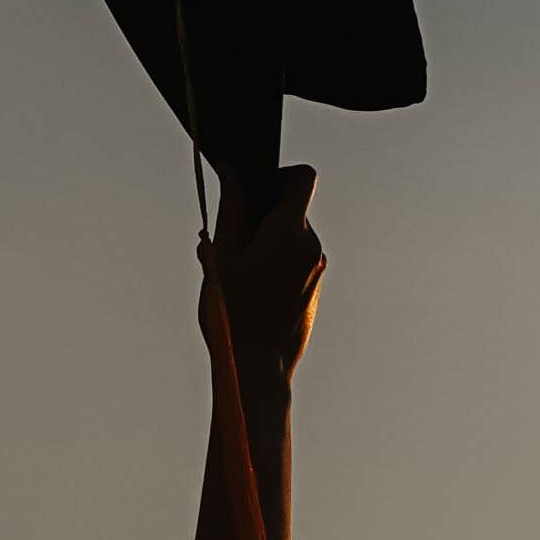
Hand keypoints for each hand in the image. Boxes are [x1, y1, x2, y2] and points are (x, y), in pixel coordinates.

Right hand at [201, 165, 322, 380]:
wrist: (259, 366)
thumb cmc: (235, 313)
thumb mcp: (223, 256)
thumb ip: (230, 209)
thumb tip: (232, 173)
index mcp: (289, 231)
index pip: (303, 177)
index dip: (279, 174)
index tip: (253, 191)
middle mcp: (310, 245)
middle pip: (293, 208)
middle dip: (262, 215)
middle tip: (231, 242)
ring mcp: (316, 267)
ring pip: (292, 236)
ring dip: (266, 242)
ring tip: (239, 273)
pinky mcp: (314, 286)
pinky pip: (295, 260)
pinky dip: (275, 263)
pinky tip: (252, 291)